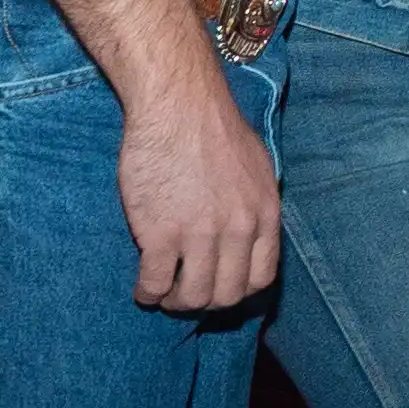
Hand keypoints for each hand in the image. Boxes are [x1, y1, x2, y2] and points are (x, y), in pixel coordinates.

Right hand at [118, 76, 282, 313]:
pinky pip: (155, 284)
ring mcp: (200, 234)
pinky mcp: (160, 234)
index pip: (262, 278)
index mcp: (264, 214)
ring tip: (163, 292)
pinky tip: (143, 288)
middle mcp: (238, 230)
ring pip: (192, 297)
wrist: (178, 105)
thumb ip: (256, 204)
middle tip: (185, 293)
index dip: (239, 291)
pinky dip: (148, 294)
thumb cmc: (214, 128)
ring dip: (175, 302)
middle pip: (227, 295)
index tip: (220, 286)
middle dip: (205, 302)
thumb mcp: (257, 166)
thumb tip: (253, 232)